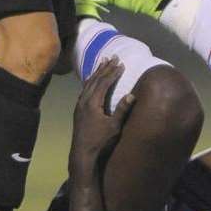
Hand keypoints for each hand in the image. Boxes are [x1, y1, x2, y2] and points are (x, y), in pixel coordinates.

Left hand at [70, 58, 134, 175]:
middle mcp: (84, 100)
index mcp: (92, 102)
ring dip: (96, 72)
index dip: (113, 72)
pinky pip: (84, 89)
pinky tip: (92, 80)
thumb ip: (122, 110)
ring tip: (103, 62)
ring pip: (88, 83)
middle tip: (113, 57)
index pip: (104, 82)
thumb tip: (131, 95)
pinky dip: (90, 81)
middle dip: (105, 68)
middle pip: (95, 79)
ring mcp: (79, 105)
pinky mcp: (78, 110)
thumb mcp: (114, 127)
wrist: (82, 154)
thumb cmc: (100, 142)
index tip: (121, 64)